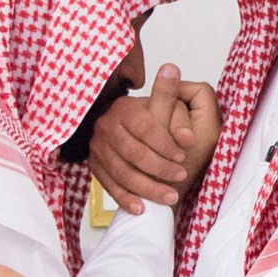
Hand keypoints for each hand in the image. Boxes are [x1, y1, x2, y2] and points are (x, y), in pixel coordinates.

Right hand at [89, 64, 220, 213]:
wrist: (132, 144)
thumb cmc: (155, 127)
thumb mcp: (164, 109)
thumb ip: (169, 94)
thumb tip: (172, 68)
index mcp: (124, 108)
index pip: (146, 127)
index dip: (166, 143)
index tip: (183, 156)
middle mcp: (105, 125)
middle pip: (133, 152)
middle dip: (159, 168)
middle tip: (180, 178)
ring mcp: (97, 147)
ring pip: (122, 172)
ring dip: (147, 188)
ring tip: (169, 197)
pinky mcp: (94, 165)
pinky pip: (108, 185)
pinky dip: (125, 198)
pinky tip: (141, 207)